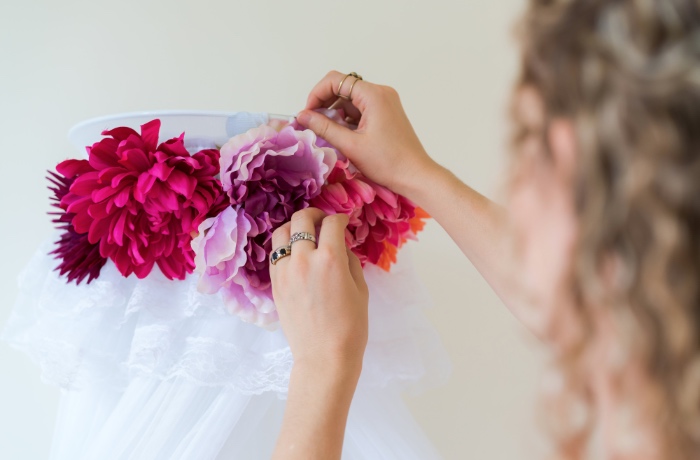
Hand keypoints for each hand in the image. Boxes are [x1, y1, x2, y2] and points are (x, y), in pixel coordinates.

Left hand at [270, 207, 368, 374]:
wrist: (324, 356)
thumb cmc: (351, 326)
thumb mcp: (360, 288)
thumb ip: (349, 260)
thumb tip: (340, 245)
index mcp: (330, 259)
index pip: (332, 223)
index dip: (340, 218)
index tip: (343, 221)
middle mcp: (304, 259)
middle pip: (301, 219)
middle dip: (314, 214)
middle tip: (322, 220)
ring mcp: (285, 272)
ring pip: (281, 233)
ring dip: (294, 228)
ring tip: (304, 234)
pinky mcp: (275, 284)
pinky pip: (275, 255)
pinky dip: (284, 248)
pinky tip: (295, 254)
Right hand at [296, 70, 436, 198]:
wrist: (415, 176)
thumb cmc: (388, 163)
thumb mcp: (350, 145)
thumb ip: (324, 128)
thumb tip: (302, 116)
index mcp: (374, 95)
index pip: (336, 80)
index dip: (317, 94)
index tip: (307, 114)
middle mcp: (380, 93)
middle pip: (343, 87)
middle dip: (324, 104)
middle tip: (313, 124)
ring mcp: (384, 102)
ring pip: (350, 99)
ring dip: (335, 113)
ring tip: (326, 133)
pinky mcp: (386, 113)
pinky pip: (360, 109)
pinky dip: (347, 119)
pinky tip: (341, 135)